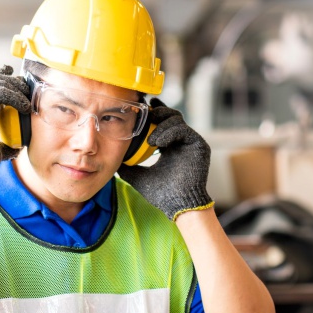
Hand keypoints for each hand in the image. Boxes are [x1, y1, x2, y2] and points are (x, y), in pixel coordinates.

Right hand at [0, 65, 30, 181]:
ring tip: (28, 100)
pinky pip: (0, 92)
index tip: (17, 78)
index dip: (3, 77)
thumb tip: (18, 148)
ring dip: (17, 87)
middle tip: (27, 89)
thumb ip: (7, 146)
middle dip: (14, 80)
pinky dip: (15, 97)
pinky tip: (25, 107)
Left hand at [118, 99, 212, 219]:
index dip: (153, 112)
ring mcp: (191, 142)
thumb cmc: (161, 194)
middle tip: (146, 116)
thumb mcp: (138, 176)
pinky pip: (184, 129)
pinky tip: (158, 143)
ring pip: (176, 120)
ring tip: (150, 140)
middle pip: (171, 115)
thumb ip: (127, 166)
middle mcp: (181, 141)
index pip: (162, 122)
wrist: (177, 205)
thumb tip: (112, 160)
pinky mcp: (199, 145)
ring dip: (161, 126)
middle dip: (157, 112)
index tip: (142, 107)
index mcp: (169, 146)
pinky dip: (169, 133)